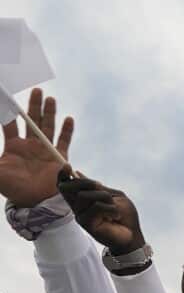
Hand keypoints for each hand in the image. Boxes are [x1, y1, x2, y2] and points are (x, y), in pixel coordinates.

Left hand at [0, 88, 72, 207]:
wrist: (34, 202)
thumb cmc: (13, 188)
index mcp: (14, 146)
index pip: (10, 125)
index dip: (7, 113)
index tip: (6, 99)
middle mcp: (30, 145)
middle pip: (31, 120)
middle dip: (33, 106)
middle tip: (36, 90)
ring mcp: (45, 150)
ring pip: (47, 127)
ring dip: (49, 113)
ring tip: (50, 99)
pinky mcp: (59, 157)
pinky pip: (64, 141)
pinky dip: (67, 130)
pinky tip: (68, 119)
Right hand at [57, 171, 144, 254]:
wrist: (132, 234)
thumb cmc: (124, 216)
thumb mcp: (113, 196)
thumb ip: (97, 188)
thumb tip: (78, 174)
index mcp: (83, 199)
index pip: (66, 186)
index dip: (62, 176)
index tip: (67, 166)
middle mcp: (78, 207)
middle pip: (72, 187)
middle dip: (89, 184)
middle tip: (103, 190)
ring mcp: (81, 215)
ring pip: (85, 195)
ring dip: (105, 199)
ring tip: (115, 209)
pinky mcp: (86, 223)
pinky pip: (96, 207)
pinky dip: (110, 209)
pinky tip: (116, 217)